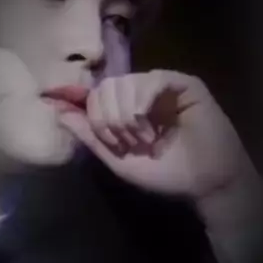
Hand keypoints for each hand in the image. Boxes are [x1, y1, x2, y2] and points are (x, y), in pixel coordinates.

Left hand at [60, 71, 262, 262]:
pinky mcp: (185, 84)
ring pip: (125, 82)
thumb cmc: (166, 174)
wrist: (205, 183)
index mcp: (125, 107)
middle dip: (109, 119)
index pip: (94, 95)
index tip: (111, 143)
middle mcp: (142, 92)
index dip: (95, 117)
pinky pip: (153, 79)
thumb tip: (57, 110)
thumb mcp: (117, 159)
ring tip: (144, 139)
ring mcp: (163, 85)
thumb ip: (88, 135)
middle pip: (106, 87)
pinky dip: (144, 103)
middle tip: (128, 142)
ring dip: (127, 116)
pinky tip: (152, 126)